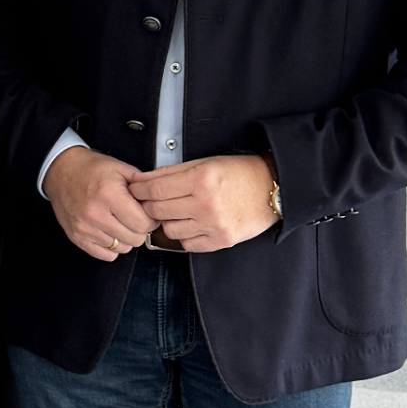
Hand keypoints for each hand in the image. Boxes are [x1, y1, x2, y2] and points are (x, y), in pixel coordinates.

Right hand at [43, 146, 156, 261]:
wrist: (60, 171)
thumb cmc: (90, 169)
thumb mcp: (120, 168)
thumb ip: (143, 184)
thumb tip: (160, 200)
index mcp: (109, 194)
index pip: (143, 223)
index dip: (151, 219)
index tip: (148, 213)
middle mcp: (95, 213)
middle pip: (135, 239)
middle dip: (140, 229)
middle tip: (135, 217)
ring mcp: (85, 228)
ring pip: (122, 248)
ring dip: (126, 238)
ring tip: (120, 222)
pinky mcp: (77, 237)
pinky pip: (106, 255)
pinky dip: (112, 246)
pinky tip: (110, 231)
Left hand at [127, 153, 277, 252]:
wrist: (272, 189)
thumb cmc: (241, 173)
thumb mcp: (206, 162)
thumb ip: (173, 171)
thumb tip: (144, 178)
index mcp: (201, 180)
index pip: (155, 189)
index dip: (139, 190)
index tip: (134, 189)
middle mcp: (206, 204)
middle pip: (158, 211)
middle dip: (147, 206)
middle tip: (148, 201)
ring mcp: (214, 225)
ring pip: (169, 230)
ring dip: (166, 221)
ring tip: (174, 212)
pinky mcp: (221, 240)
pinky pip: (188, 244)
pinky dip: (184, 236)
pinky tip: (189, 224)